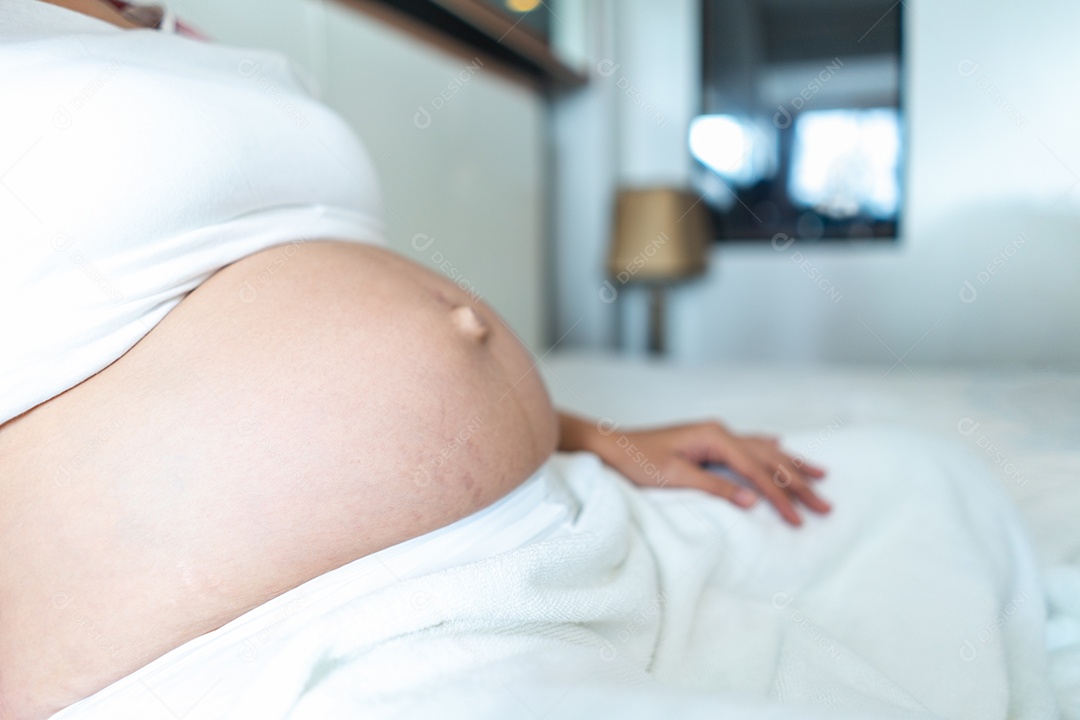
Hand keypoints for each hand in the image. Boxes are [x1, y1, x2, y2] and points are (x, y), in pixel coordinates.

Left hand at [558, 413, 829, 525]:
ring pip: (764, 450)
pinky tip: (781, 446)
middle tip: (826, 506)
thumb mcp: (674, 477)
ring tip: (821, 475)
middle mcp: (720, 431)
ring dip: (792, 465)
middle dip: (799, 484)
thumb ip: (714, 488)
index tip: (799, 520)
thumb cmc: (638, 461)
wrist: (612, 446)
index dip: (781, 497)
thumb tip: (751, 502)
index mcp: (715, 437)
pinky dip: (769, 449)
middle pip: (769, 459)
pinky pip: (749, 445)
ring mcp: (715, 434)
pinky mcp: (708, 440)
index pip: (757, 472)